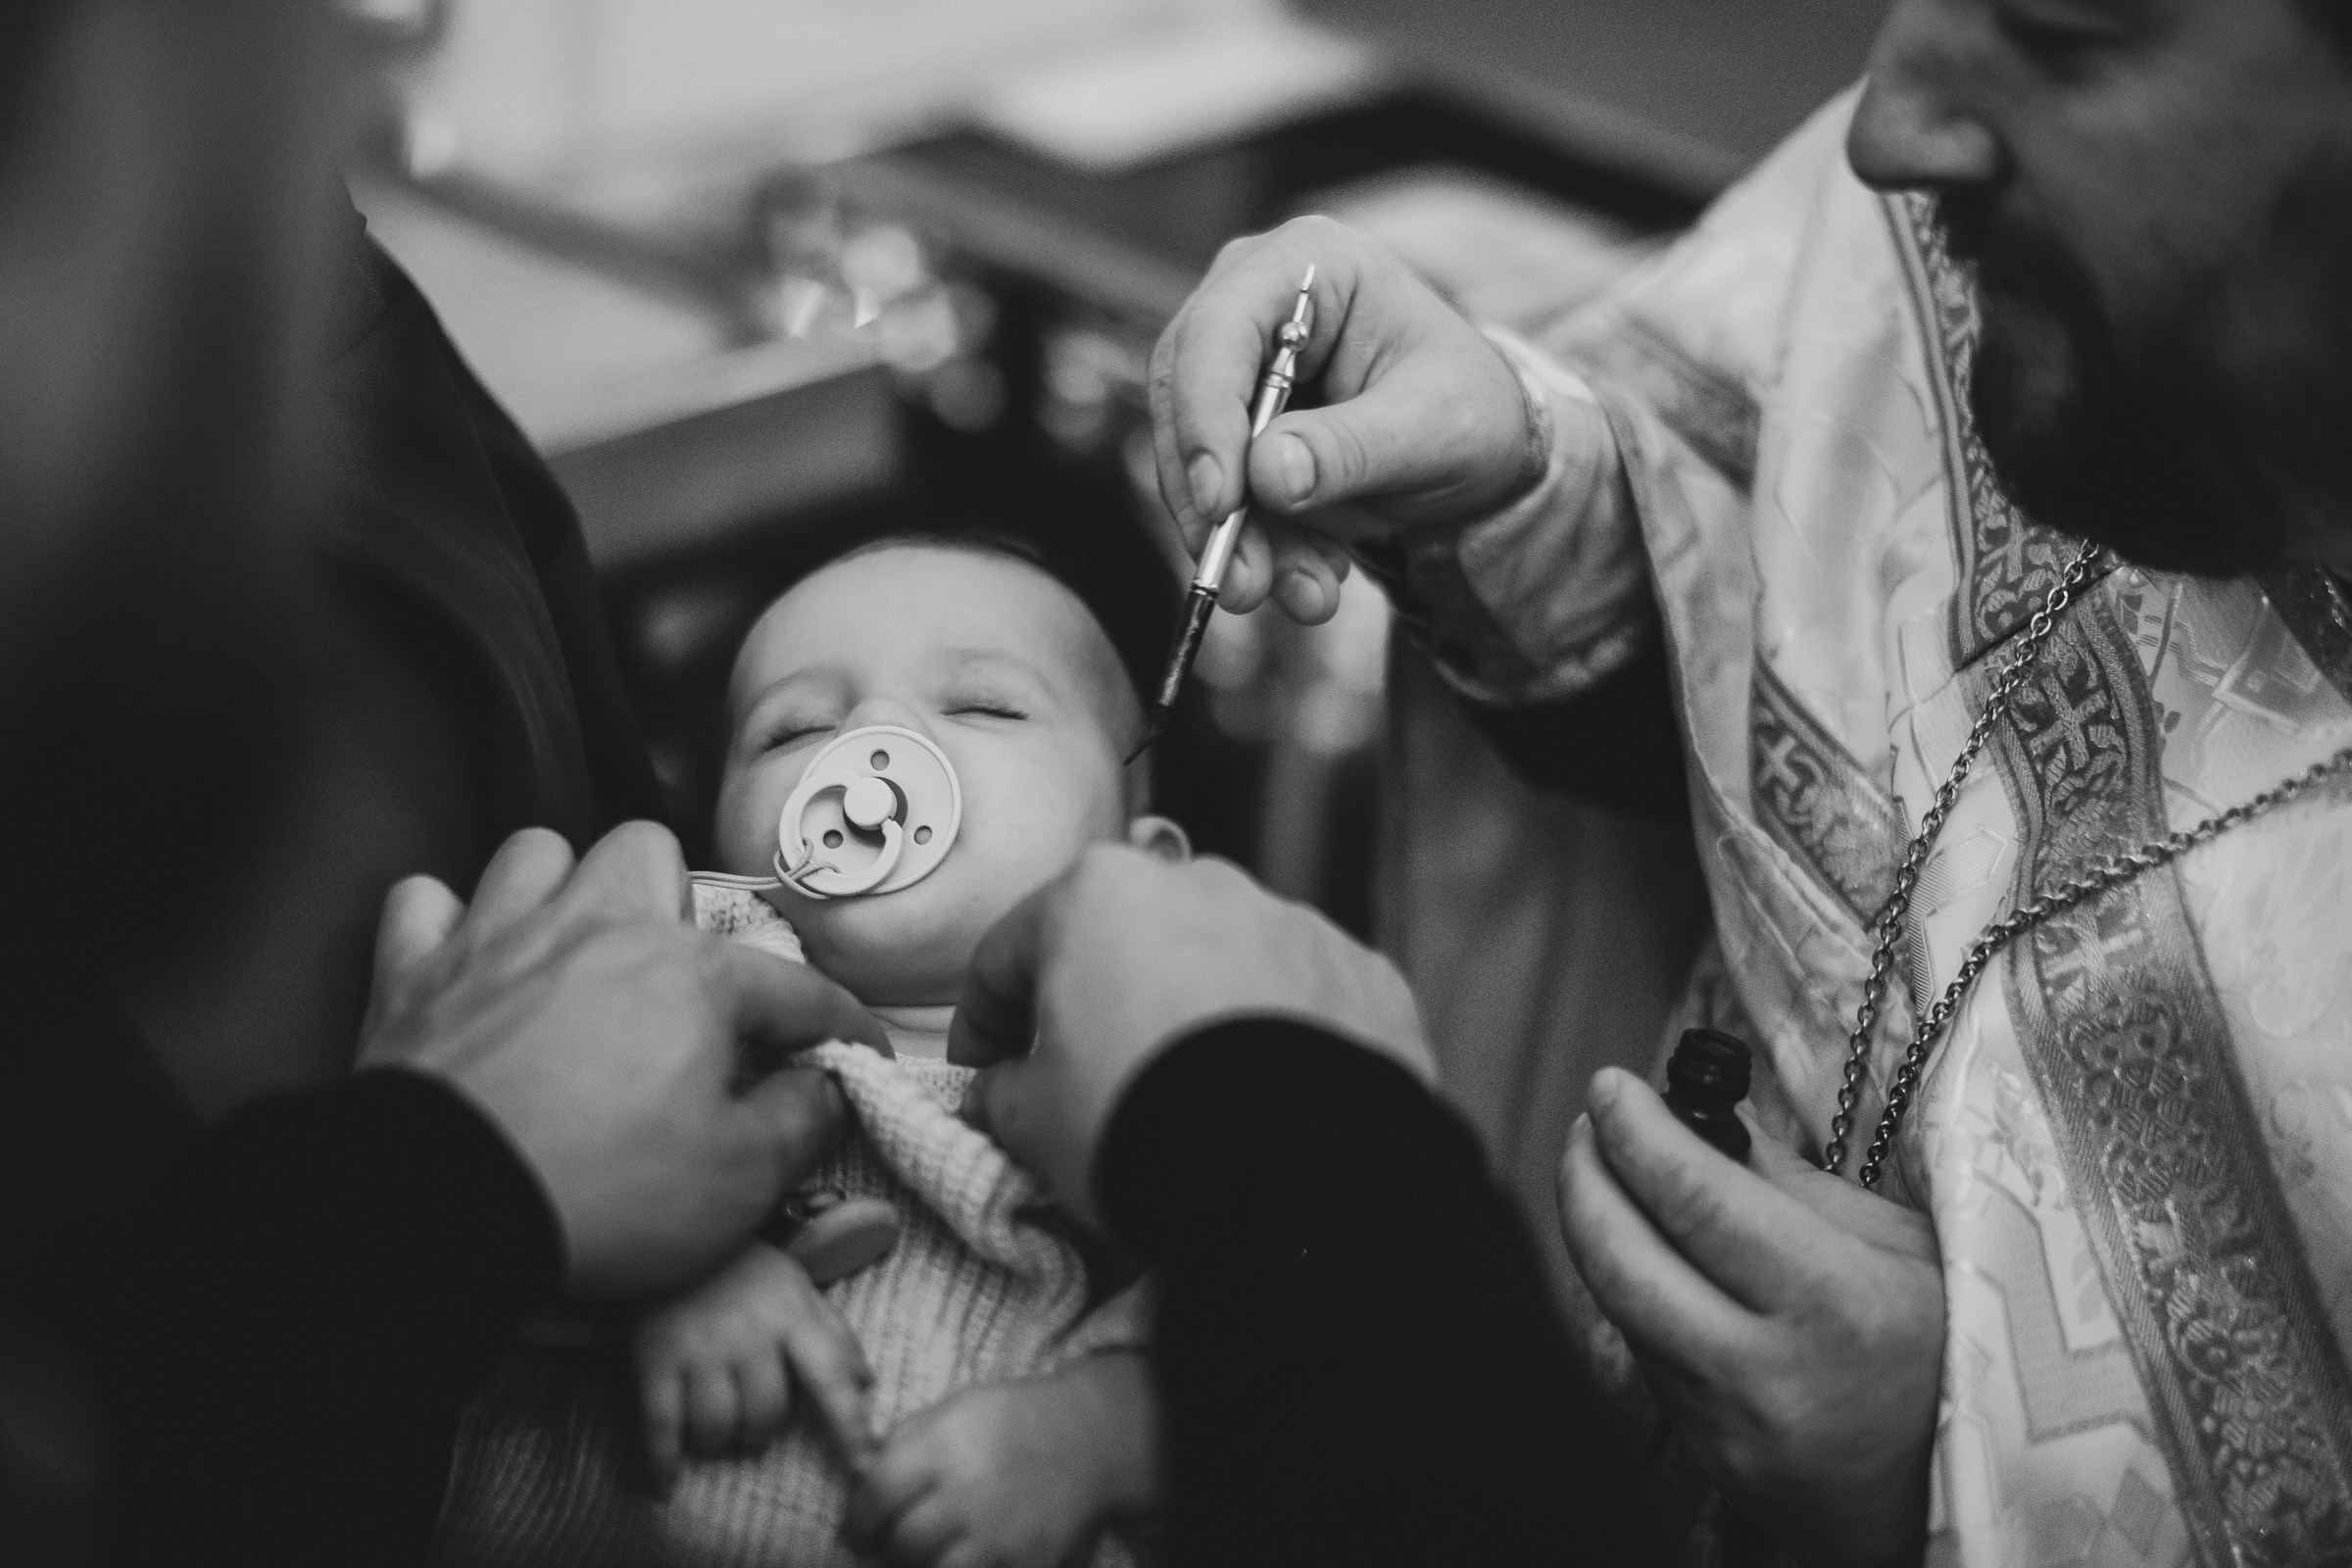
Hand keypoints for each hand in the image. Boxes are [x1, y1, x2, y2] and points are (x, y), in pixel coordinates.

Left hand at [358, 822, 890, 1295]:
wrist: (438, 1219)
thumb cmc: (596, 1196)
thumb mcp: (739, 1182)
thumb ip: (799, 1123)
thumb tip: (824, 1090)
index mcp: (688, 975)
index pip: (792, 989)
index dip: (837, 1024)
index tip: (855, 1054)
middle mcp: (594, 929)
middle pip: (648, 855)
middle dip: (669, 902)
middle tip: (676, 981)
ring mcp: (496, 942)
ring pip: (535, 854)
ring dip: (558, 891)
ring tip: (571, 949)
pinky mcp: (412, 976)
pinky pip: (422, 904)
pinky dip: (443, 924)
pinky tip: (465, 961)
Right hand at [632, 1240, 877, 1492]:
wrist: (668, 1227)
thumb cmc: (742, 1269)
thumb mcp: (796, 1289)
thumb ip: (834, 1336)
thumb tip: (868, 1385)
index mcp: (792, 1317)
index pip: (832, 1379)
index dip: (851, 1428)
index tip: (865, 1468)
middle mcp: (750, 1336)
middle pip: (766, 1417)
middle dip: (760, 1429)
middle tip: (747, 1414)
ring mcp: (700, 1348)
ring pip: (717, 1429)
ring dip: (716, 1440)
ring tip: (711, 1424)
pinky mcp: (655, 1358)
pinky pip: (661, 1427)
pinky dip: (662, 1462)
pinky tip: (665, 1484)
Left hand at [843, 1356, 1160, 1567]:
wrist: (1087, 1439)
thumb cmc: (1012, 1420)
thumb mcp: (954, 1409)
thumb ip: (905, 1445)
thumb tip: (860, 1483)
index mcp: (943, 1447)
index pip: (877, 1494)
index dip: (857, 1519)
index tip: (856, 1529)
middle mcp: (968, 1492)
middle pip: (902, 1542)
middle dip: (885, 1549)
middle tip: (883, 1548)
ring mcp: (999, 1534)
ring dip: (919, 1566)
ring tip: (920, 1555)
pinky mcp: (1026, 1563)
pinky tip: (960, 1558)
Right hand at [947, 844, 1427, 1227]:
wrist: (1294, 1182)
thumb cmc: (1146, 1129)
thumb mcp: (1034, 1121)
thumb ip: (1003, 1092)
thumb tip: (1005, 1093)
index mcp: (1100, 895)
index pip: (1010, 952)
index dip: (983, 1018)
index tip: (984, 1066)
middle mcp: (1202, 886)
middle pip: (1123, 941)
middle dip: (1101, 1001)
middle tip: (1084, 1077)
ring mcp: (1293, 924)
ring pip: (1219, 961)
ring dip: (1195, 1010)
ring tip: (1187, 1094)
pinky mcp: (1363, 974)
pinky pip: (1300, 998)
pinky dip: (1277, 1035)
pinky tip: (1262, 1100)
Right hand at [1148, 214, 1547, 623]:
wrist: (1479, 449)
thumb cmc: (1468, 411)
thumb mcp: (1433, 429)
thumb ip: (1351, 449)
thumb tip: (1265, 476)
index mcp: (1309, 262)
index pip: (1220, 331)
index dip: (1206, 417)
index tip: (1223, 502)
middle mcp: (1252, 303)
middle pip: (1184, 398)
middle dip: (1213, 502)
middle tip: (1244, 582)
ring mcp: (1234, 368)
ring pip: (1191, 459)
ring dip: (1238, 542)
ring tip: (1307, 598)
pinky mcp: (1231, 431)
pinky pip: (1216, 498)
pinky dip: (1257, 550)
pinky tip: (1313, 583)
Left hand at [1557, 1068, 1943, 1567]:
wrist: (1952, 1492)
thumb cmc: (1941, 1350)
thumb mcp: (1903, 1247)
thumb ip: (1790, 1183)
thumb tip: (1700, 1118)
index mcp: (1839, 1306)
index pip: (1699, 1202)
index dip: (1638, 1134)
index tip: (1610, 1088)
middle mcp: (1772, 1373)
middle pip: (1625, 1262)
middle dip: (1585, 1178)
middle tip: (1587, 1125)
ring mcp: (1730, 1425)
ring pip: (1623, 1308)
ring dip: (1596, 1229)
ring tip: (1605, 1173)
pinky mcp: (1705, 1454)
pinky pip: (1645, 1354)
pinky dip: (1631, 1290)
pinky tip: (1645, 1252)